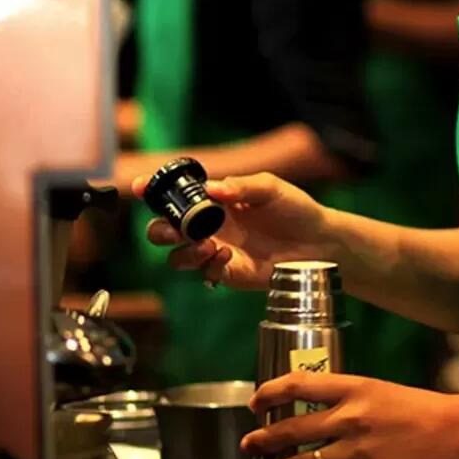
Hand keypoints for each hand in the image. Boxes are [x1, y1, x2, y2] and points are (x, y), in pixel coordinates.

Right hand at [132, 172, 329, 288]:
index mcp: (216, 201)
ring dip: (183, 251)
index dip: (155, 191)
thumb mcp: (271, 188)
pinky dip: (208, 264)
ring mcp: (216, 250)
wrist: (319, 242)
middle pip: (165, 230)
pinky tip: (227, 255)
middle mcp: (211, 226)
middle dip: (160, 230)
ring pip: (177, 256)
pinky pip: (204, 272)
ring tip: (208, 245)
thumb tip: (212, 189)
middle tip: (175, 230)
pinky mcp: (227, 271)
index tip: (140, 187)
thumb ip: (241, 187)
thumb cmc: (296, 209)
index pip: (178, 196)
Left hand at [243, 373, 458, 458]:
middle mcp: (352, 416)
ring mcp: (359, 450)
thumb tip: (313, 411)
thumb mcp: (381, 390)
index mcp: (355, 387)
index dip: (270, 393)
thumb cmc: (420, 408)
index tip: (256, 402)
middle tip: (249, 444)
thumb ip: (348, 398)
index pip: (299, 384)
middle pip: (293, 428)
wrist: (457, 431)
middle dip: (264, 439)